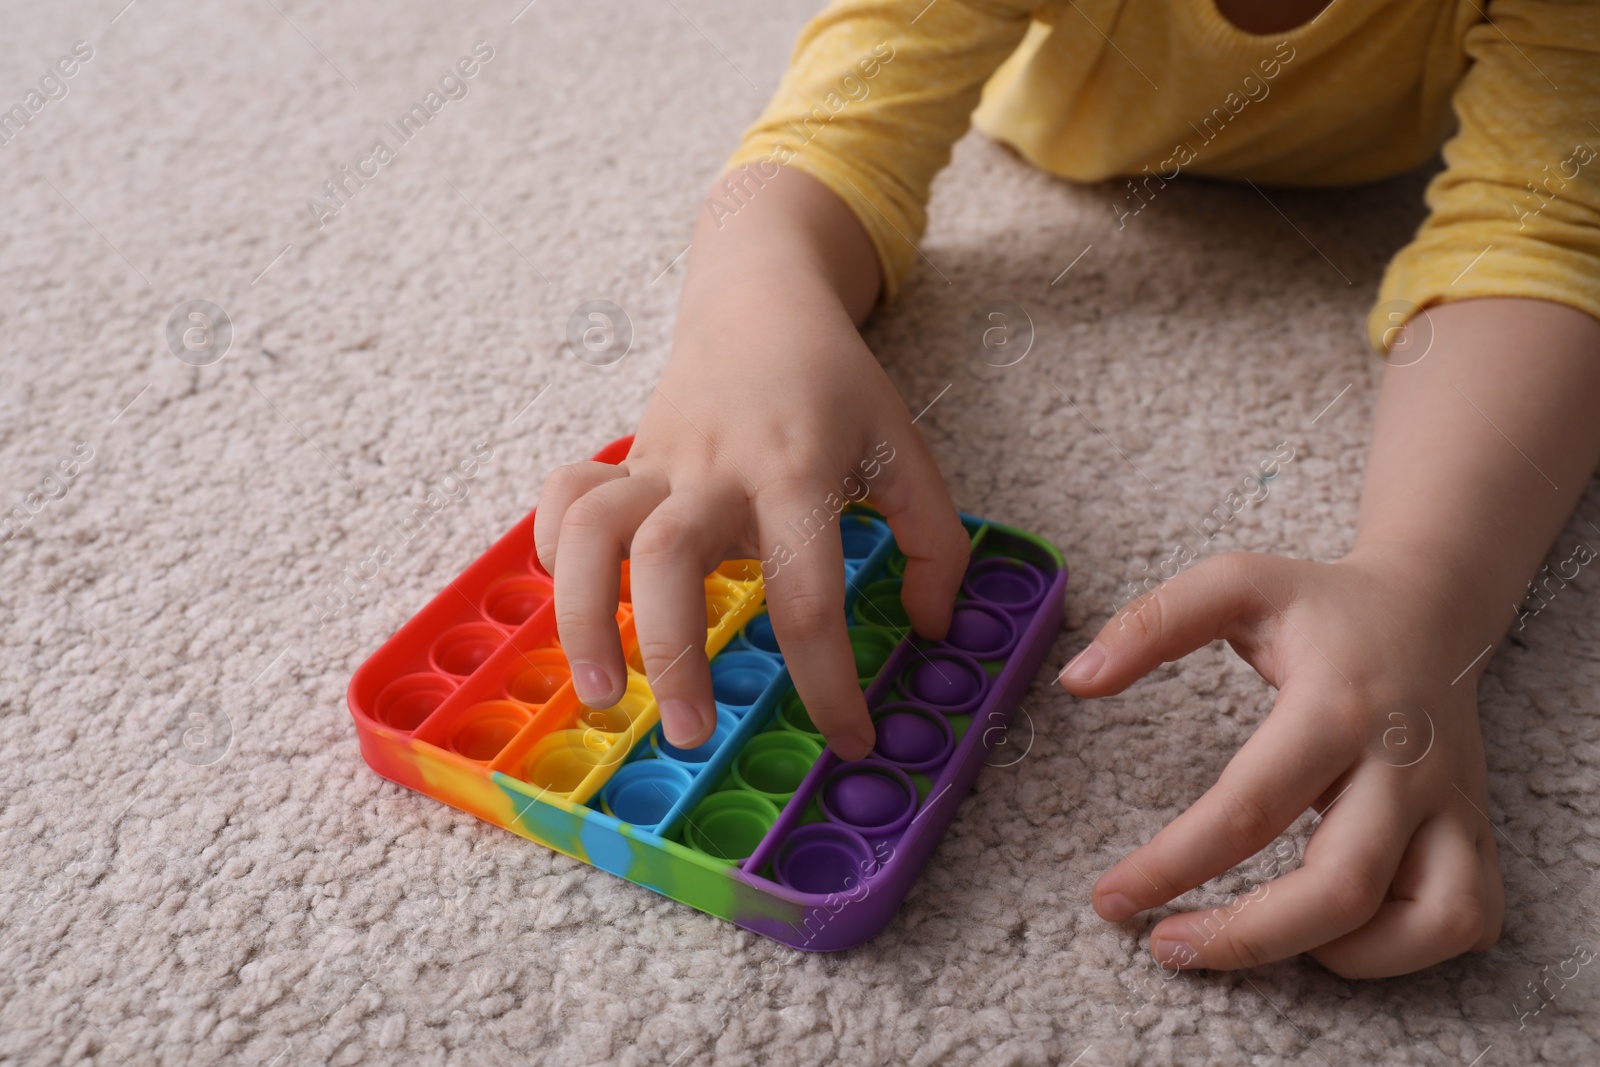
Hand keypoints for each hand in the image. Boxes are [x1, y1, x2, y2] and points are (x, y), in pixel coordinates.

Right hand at [534, 292, 968, 758]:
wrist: (761, 302)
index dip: (829, 682)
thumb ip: (935, 541)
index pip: (808, 595)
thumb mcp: (904, 451)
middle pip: (668, 559)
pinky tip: (568, 600)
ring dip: (583, 616)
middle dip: (671, 655)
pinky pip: (564, 496)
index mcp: (797, 472)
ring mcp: (659, 462)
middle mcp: (716, 469)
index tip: (849, 741)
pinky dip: (551, 548)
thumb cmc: (836, 387)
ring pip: (593, 532)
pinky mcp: (624, 460)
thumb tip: (929, 628)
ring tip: (600, 693)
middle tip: (689, 734)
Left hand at [1061, 550, 1504, 977]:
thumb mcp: (1234, 584)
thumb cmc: (1320, 605)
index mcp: (1337, 704)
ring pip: (1430, 918)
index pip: (1249, 808)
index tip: (1111, 897)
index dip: (1173, 865)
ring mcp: (1452, 803)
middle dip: (1246, 937)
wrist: (1431, 608)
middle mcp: (1405, 764)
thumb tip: (1077, 679)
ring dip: (1335, 953)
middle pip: (1340, 887)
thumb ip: (1151, 623)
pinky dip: (1403, 951)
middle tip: (1165, 944)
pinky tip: (1331, 931)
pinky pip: (1465, 920)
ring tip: (1251, 938)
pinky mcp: (1476, 831)